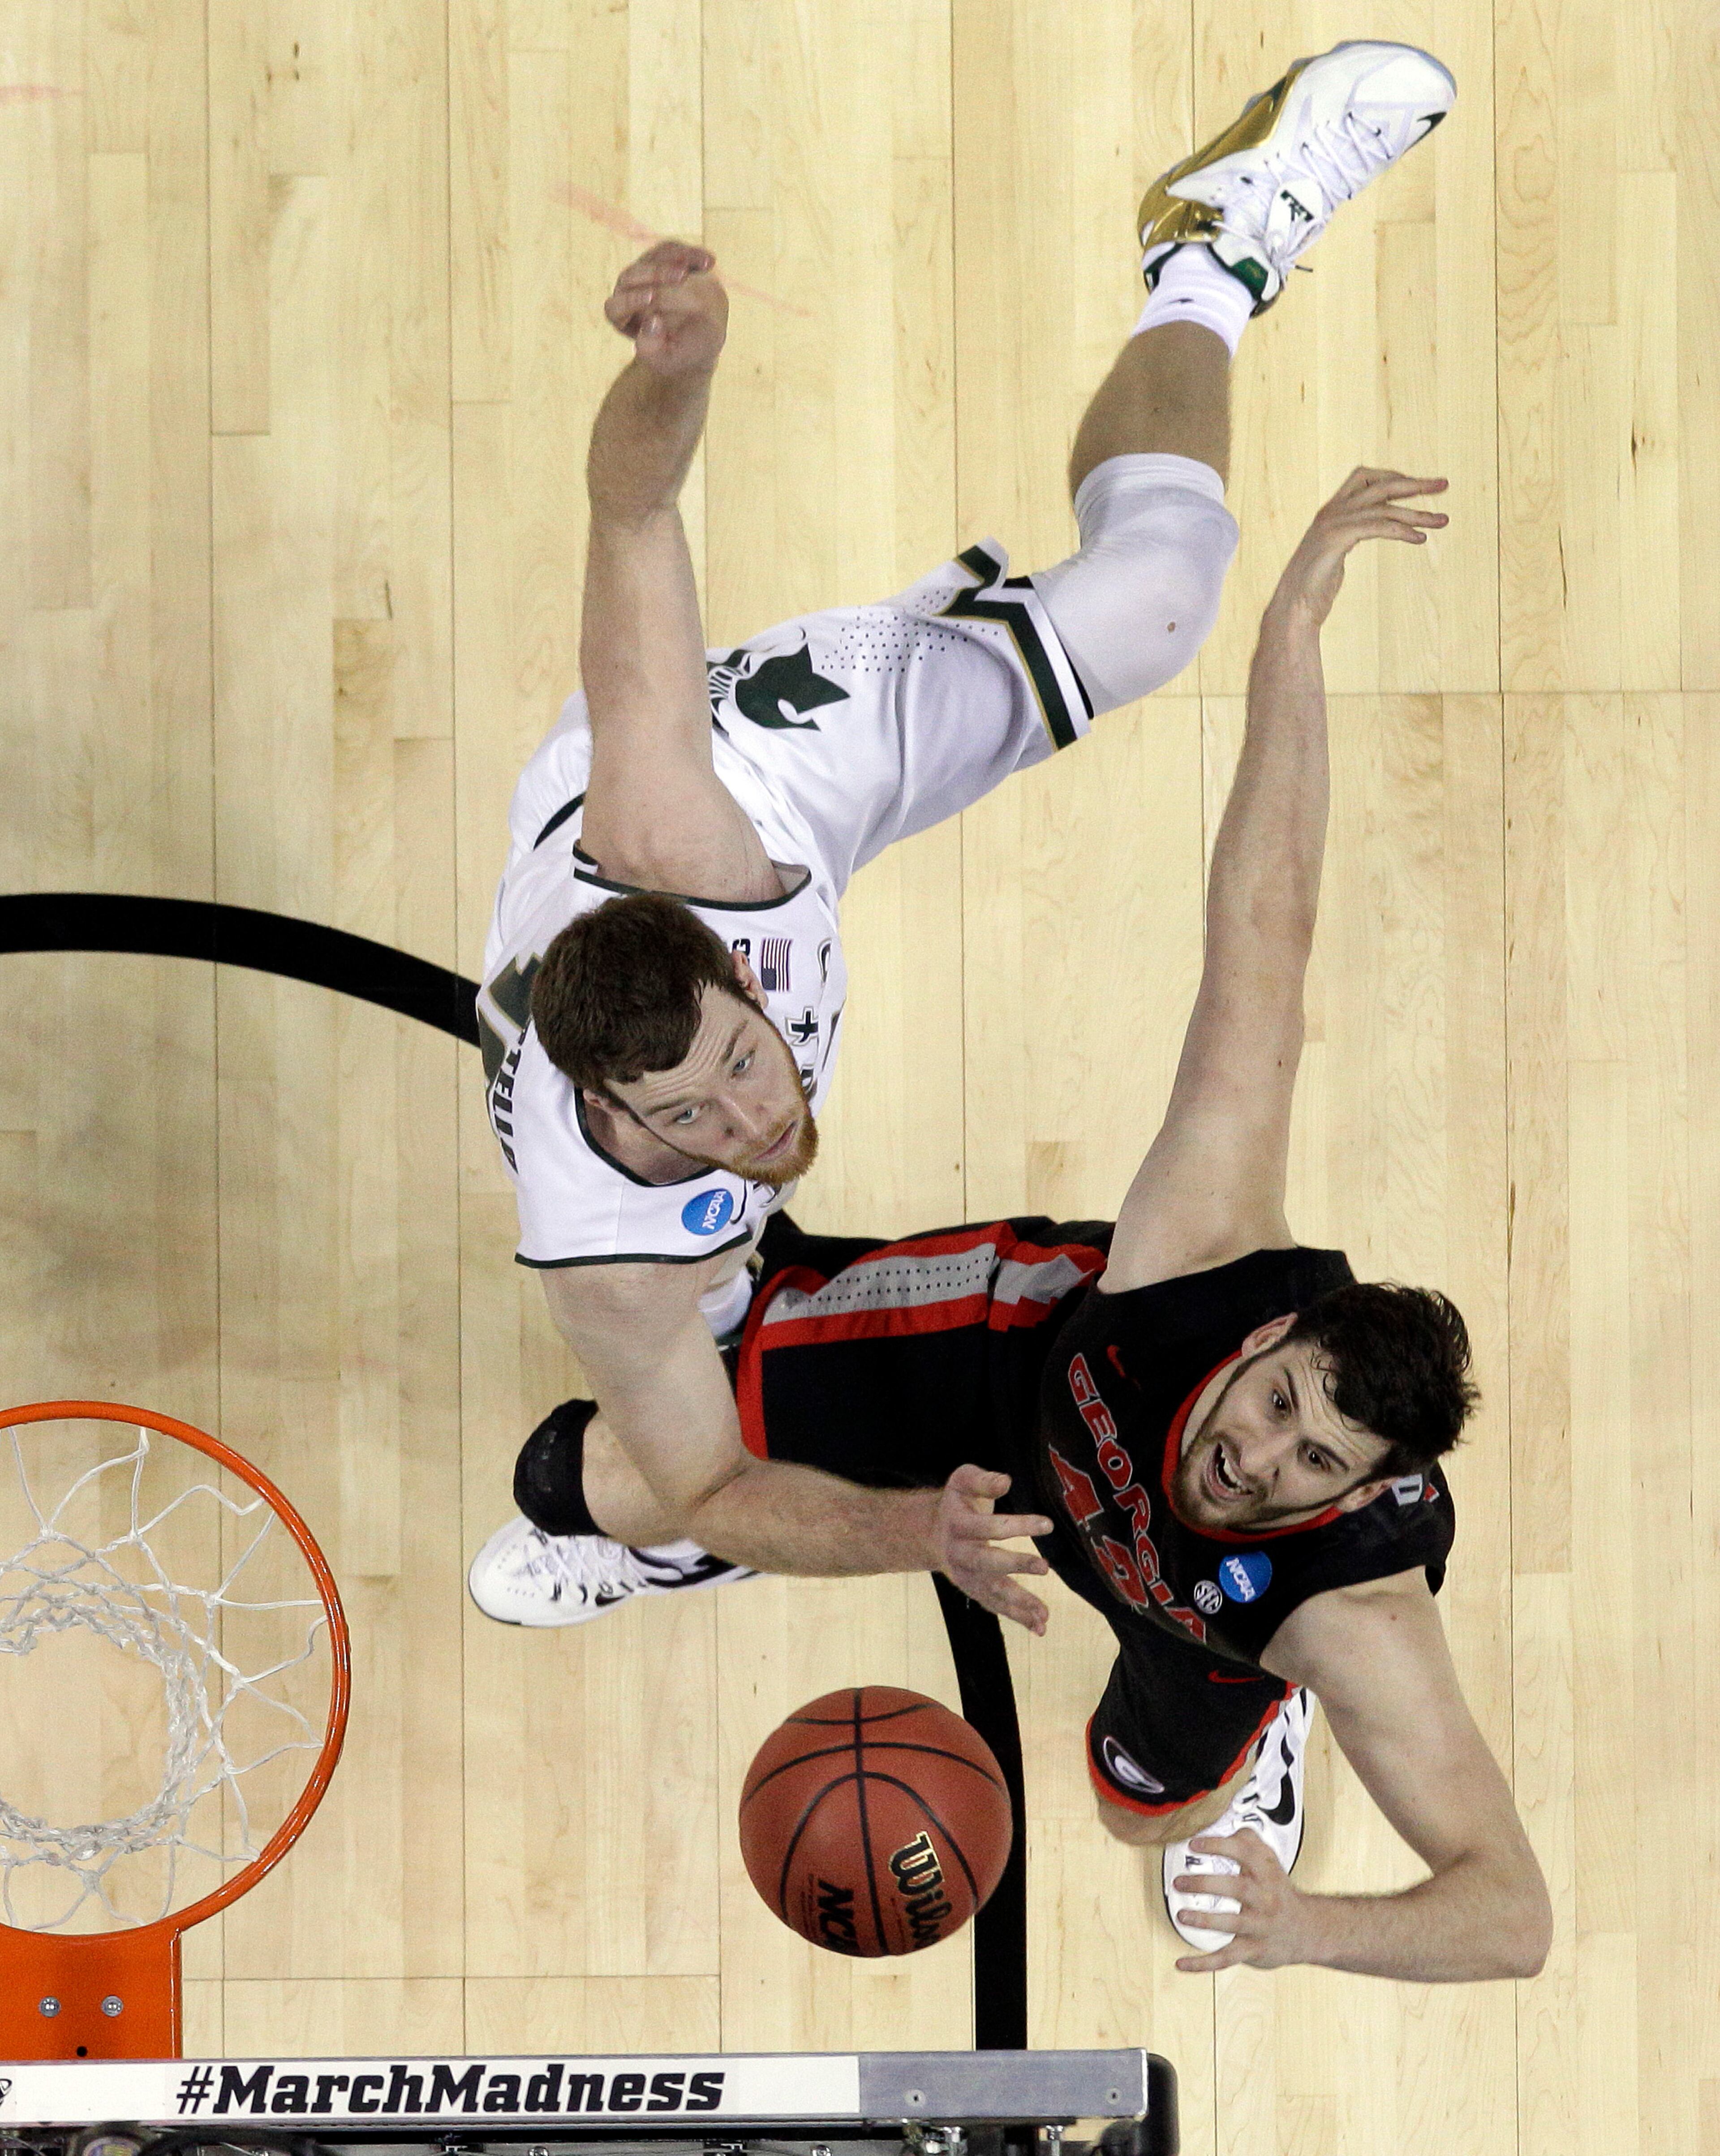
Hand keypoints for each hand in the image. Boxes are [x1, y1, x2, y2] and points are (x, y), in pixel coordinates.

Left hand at [604, 240, 728, 377]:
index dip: (632, 301)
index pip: (615, 308)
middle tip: (682, 276)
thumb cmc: (682, 354)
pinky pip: (673, 250)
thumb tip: (650, 322)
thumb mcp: (671, 361)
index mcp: (622, 319)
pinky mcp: (662, 260)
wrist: (701, 341)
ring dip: (677, 258)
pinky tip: (710, 262)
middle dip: (657, 274)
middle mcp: (627, 293)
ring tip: (707, 266)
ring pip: (652, 258)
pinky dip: (691, 254)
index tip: (653, 297)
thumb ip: (656, 350)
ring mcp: (644, 273)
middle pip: (631, 276)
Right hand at [929, 1464, 1054, 1635]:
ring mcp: (966, 1576)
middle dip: (1016, 1565)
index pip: (990, 1526)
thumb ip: (983, 1480)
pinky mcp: (974, 1590)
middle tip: (1044, 1567)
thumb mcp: (963, 1481)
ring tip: (1044, 1615)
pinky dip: (1017, 1617)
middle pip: (988, 1562)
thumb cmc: (957, 1503)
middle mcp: (960, 1554)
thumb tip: (1006, 1481)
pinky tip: (1039, 1627)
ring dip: (1019, 1604)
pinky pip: (995, 1605)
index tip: (1047, 1524)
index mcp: (958, 1525)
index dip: (1019, 1525)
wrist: (931, 1533)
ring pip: (992, 1592)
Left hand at [1171, 1828, 1317, 1972]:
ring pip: (1233, 1924)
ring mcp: (1260, 1926)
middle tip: (1179, 1881)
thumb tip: (1225, 1826)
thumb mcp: (1270, 1861)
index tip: (1194, 1844)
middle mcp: (1265, 1898)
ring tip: (1181, 1915)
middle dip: (1207, 1883)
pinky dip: (1203, 1963)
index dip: (1219, 1846)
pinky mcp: (1254, 1950)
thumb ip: (1249, 1841)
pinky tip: (1181, 1963)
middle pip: (1238, 1888)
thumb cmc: (1278, 1891)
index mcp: (1266, 1872)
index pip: (1245, 1853)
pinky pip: (1227, 1958)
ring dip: (1205, 1920)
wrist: (1308, 1930)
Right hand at [1269, 468, 1448, 630]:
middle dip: (1415, 484)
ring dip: (1418, 513)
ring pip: (1384, 507)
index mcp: (1330, 511)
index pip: (1364, 477)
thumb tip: (1368, 529)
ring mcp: (1332, 523)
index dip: (1393, 476)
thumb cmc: (1313, 589)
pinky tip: (1420, 539)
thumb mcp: (1334, 553)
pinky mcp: (1336, 539)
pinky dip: (1402, 530)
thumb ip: (1349, 535)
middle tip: (1444, 484)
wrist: (1293, 609)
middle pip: (1380, 484)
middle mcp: (1331, 511)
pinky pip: (1379, 527)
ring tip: (1442, 521)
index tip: (1418, 485)